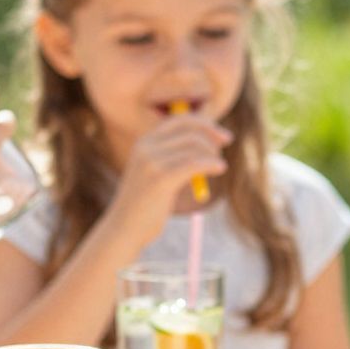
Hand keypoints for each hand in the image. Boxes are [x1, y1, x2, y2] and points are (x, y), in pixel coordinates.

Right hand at [105, 111, 231, 247]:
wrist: (125, 228)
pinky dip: (211, 164)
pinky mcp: (160, 178)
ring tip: (218, 167)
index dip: (205, 124)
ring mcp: (151, 161)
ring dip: (212, 154)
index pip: (180, 120)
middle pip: (190, 130)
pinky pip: (194, 163)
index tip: (224, 136)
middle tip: (223, 152)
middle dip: (212, 137)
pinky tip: (220, 169)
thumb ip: (176, 157)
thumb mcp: (158, 174)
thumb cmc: (147, 204)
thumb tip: (209, 143)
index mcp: (145, 142)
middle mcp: (146, 146)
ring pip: (194, 146)